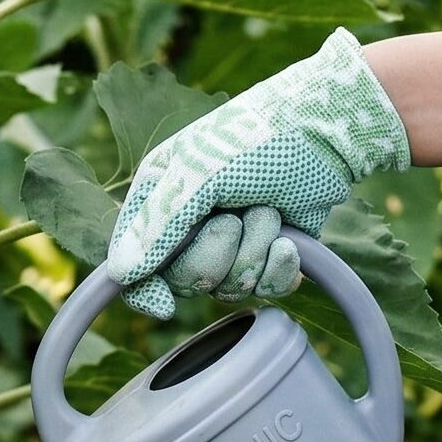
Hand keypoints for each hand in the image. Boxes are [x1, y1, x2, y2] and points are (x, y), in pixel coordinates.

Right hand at [105, 29, 409, 319]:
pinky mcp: (266, 256)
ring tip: (267, 211)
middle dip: (217, 253)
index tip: (165, 306)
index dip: (144, 290)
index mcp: (157, 199)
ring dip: (253, 251)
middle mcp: (188, 226)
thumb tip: (120, 275)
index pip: (132, 263)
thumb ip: (157, 226)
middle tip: (235, 217)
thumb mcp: (197, 175)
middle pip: (184, 281)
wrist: (322, 135)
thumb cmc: (253, 140)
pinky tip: (289, 241)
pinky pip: (263, 289)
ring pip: (227, 288)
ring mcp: (228, 243)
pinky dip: (279, 268)